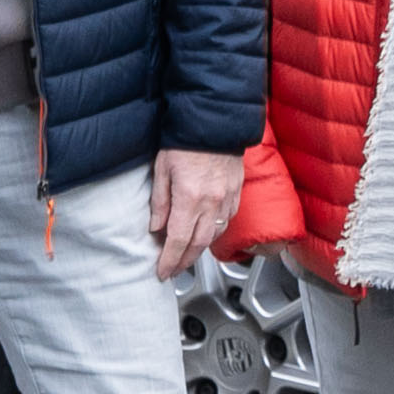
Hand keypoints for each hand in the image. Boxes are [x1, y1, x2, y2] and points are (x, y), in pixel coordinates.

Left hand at [148, 146, 242, 275]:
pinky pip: (226, 221)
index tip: (163, 272)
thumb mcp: (162, 169)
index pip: (178, 240)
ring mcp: (227, 199)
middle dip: (185, 262)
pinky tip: (206, 233)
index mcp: (189, 197)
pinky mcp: (236, 193)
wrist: (215, 122)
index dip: (169, 260)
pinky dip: (215, 232)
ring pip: (214, 235)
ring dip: (200, 249)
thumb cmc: (186, 141)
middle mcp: (211, 202)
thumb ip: (159, 202)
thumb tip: (156, 228)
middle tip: (174, 270)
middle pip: (198, 245)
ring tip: (187, 255)